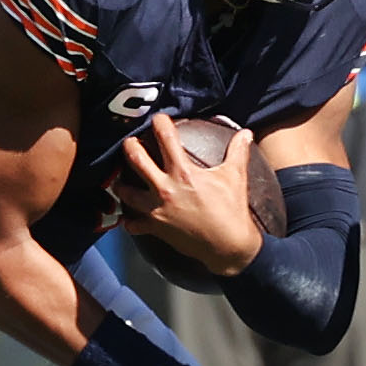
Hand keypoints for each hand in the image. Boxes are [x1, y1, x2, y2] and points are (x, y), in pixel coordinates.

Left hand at [114, 116, 263, 272]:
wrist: (228, 247)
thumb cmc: (232, 211)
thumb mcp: (235, 177)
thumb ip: (238, 152)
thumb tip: (246, 133)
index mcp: (183, 172)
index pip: (166, 137)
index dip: (159, 122)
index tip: (158, 118)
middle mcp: (165, 188)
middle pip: (135, 159)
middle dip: (130, 146)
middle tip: (130, 142)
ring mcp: (157, 209)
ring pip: (125, 192)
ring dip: (121, 184)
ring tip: (119, 179)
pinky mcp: (156, 228)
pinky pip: (133, 225)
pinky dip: (130, 221)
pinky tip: (130, 219)